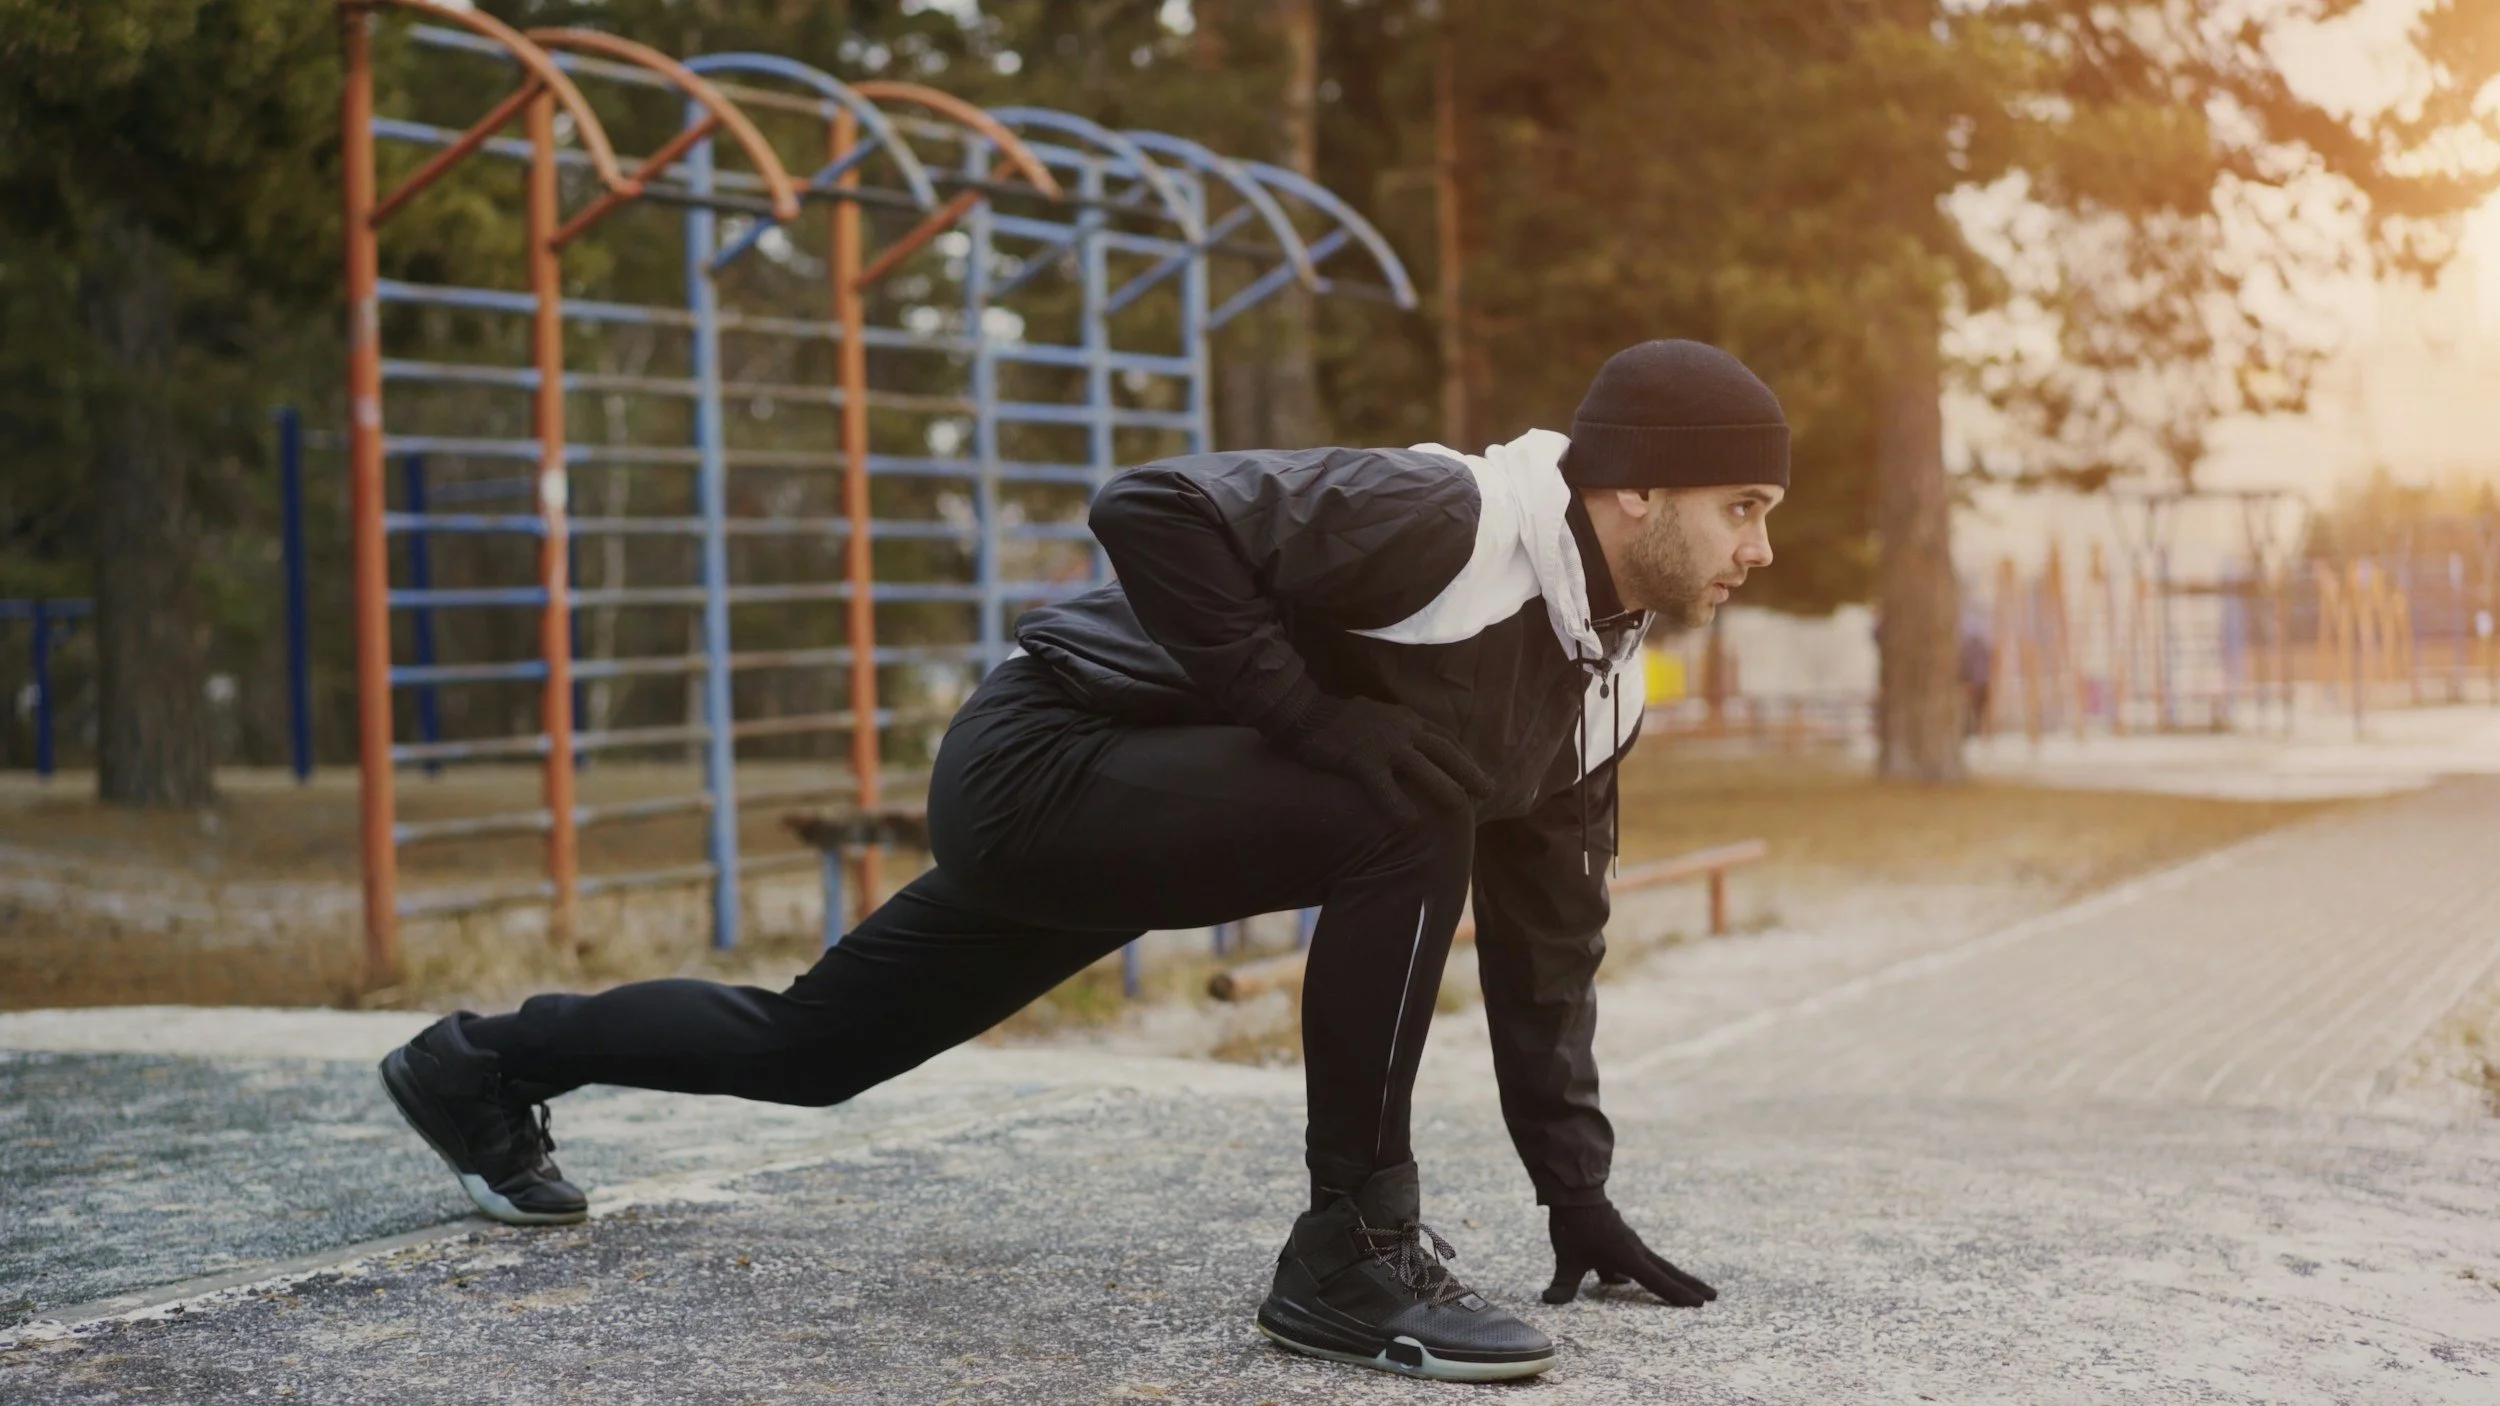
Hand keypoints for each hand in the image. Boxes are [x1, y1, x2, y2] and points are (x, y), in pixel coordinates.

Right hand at [1276, 694, 1493, 822]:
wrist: (1301, 711)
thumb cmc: (1337, 721)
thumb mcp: (1376, 718)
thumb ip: (1397, 733)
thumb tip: (1413, 753)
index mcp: (1406, 719)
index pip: (1444, 739)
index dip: (1464, 758)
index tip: (1479, 776)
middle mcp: (1401, 728)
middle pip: (1444, 750)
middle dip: (1469, 771)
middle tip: (1489, 791)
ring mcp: (1381, 743)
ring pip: (1422, 765)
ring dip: (1444, 786)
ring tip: (1461, 808)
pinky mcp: (1359, 758)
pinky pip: (1383, 784)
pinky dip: (1397, 803)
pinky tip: (1410, 824)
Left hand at [1543, 1202, 1717, 1306]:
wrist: (1574, 1192)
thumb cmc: (1573, 1226)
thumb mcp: (1567, 1259)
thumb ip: (1563, 1283)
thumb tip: (1549, 1301)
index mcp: (1628, 1258)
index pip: (1658, 1281)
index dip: (1677, 1294)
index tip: (1700, 1304)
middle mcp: (1635, 1250)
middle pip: (1668, 1271)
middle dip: (1690, 1285)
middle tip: (1713, 1296)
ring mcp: (1630, 1243)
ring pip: (1656, 1264)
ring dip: (1673, 1277)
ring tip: (1690, 1289)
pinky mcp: (1621, 1238)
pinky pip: (1636, 1259)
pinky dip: (1643, 1271)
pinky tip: (1622, 1283)